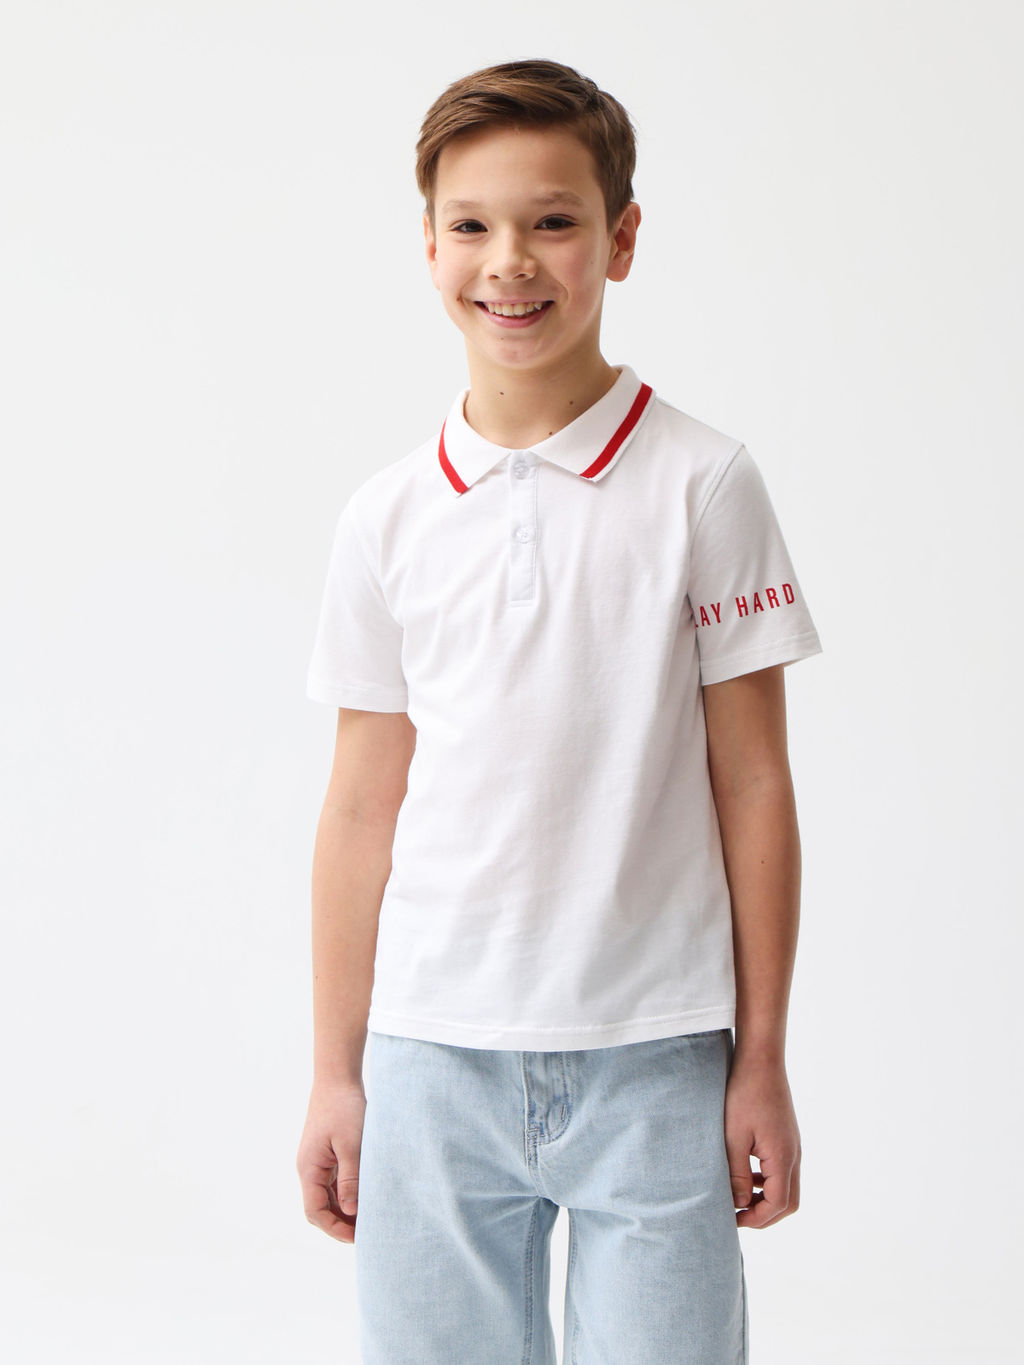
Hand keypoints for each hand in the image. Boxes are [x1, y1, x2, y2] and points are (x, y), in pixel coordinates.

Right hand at [296, 1082, 366, 1243]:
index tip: (357, 1237)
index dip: (334, 1229)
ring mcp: (317, 1162)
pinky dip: (346, 1194)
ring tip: (369, 1218)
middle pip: (319, 1208)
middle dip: (339, 1224)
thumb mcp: (351, 1143)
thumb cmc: (344, 1107)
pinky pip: (333, 1183)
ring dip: (344, 1210)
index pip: (315, 1212)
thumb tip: (350, 1212)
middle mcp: (309, 1169)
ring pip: (327, 1197)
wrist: (337, 1078)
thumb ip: (350, 1178)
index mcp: (309, 1169)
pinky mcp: (326, 1154)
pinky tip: (365, 1196)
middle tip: (367, 1232)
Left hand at [724, 1052, 800, 1228]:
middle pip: (789, 1202)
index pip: (778, 1205)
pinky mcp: (787, 1136)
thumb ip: (737, 1173)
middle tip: (738, 1216)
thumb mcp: (733, 1137)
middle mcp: (794, 1155)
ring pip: (788, 1187)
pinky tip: (747, 1173)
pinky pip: (783, 1169)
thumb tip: (739, 1203)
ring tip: (739, 1196)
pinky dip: (768, 1180)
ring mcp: (793, 1145)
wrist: (761, 1060)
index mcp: (783, 1158)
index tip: (733, 1220)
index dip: (757, 1218)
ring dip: (766, 1198)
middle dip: (765, 1215)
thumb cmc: (744, 1095)